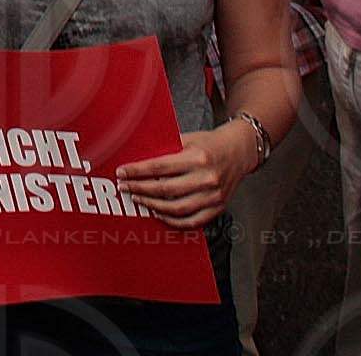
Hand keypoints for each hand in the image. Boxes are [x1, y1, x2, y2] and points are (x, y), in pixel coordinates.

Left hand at [115, 125, 253, 227]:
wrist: (239, 152)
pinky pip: (192, 221)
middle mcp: (207, 178)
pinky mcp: (218, 208)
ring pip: (176, 208)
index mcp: (197, 158)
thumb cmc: (210, 144)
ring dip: (152, 205)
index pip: (160, 166)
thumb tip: (137, 160)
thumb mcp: (188, 138)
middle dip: (139, 188)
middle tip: (124, 187)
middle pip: (165, 188)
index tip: (122, 172)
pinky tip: (158, 213)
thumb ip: (166, 149)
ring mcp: (213, 196)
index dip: (137, 171)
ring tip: (138, 199)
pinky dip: (173, 221)